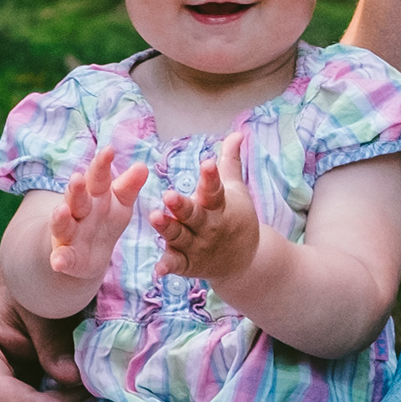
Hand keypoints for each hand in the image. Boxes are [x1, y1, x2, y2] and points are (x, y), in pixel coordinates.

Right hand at [46, 143, 150, 285]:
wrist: (87, 252)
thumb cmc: (104, 218)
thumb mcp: (120, 202)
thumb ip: (129, 186)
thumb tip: (142, 166)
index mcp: (94, 194)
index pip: (98, 177)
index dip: (103, 164)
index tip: (110, 150)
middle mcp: (78, 210)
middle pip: (76, 198)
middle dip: (76, 189)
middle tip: (77, 178)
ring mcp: (69, 233)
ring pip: (63, 223)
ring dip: (61, 217)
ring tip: (61, 211)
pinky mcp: (66, 256)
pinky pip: (62, 257)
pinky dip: (59, 259)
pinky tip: (58, 262)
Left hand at [150, 131, 264, 286]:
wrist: (246, 261)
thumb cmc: (236, 217)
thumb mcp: (236, 189)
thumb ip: (230, 162)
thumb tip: (237, 132)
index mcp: (220, 205)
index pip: (214, 188)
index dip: (211, 176)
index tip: (206, 163)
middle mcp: (209, 226)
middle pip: (194, 214)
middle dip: (182, 206)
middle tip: (169, 195)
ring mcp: (199, 246)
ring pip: (180, 236)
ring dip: (168, 229)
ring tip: (154, 217)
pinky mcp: (190, 264)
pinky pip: (177, 264)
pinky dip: (168, 266)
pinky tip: (158, 268)